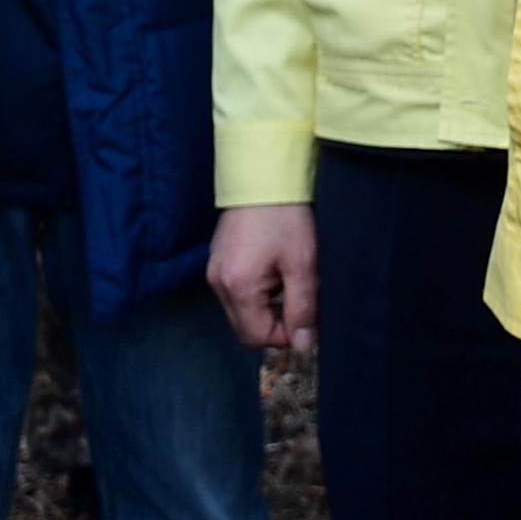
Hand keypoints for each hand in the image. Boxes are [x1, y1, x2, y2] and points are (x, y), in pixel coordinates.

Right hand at [207, 202, 319, 350]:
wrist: (263, 174)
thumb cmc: (285, 216)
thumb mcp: (302, 262)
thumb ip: (302, 307)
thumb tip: (304, 345)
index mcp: (236, 286)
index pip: (256, 337)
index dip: (285, 335)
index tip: (306, 315)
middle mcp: (217, 283)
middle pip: (245, 327)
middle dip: (275, 321)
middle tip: (298, 295)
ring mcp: (214, 271)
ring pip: (242, 310)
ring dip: (267, 305)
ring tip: (287, 276)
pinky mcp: (218, 260)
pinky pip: (236, 291)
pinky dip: (256, 291)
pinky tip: (273, 267)